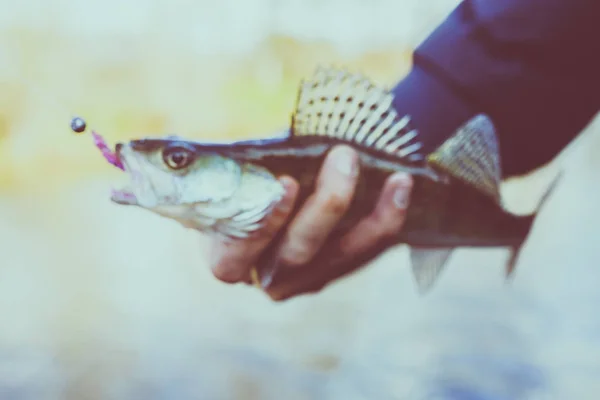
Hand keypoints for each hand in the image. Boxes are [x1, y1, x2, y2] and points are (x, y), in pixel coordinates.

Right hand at [208, 145, 412, 299]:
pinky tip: (401, 188)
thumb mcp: (226, 174)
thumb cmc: (238, 183)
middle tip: (345, 155)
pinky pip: (366, 253)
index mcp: (227, 258)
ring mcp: (304, 279)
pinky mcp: (335, 270)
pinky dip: (386, 221)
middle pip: (298, 253)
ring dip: (372, 217)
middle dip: (327, 204)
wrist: (263, 197)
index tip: (287, 181)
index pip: (236, 256)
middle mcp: (266, 277)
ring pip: (341, 257)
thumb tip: (232, 133)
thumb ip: (233, 165)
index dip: (262, 224)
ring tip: (397, 178)